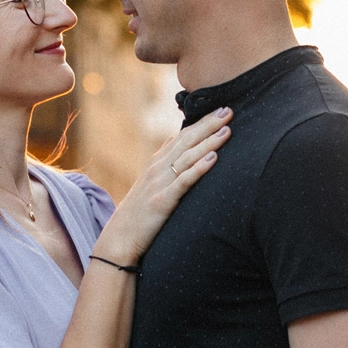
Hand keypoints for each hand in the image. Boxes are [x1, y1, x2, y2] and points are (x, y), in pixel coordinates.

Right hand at [96, 107, 231, 263]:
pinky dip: (199, 167)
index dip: (201, 122)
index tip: (220, 109)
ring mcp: (159, 183)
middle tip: (228, 110)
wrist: (119, 238)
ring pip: (187, 157)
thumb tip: (174, 140)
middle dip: (208, 124)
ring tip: (227, 129)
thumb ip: (162, 162)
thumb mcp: (149, 183)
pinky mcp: (162, 201)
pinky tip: (213, 157)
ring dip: (208, 141)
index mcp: (156, 163)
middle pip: (186, 141)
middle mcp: (157, 169)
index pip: (182, 136)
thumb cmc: (138, 213)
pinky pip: (184, 181)